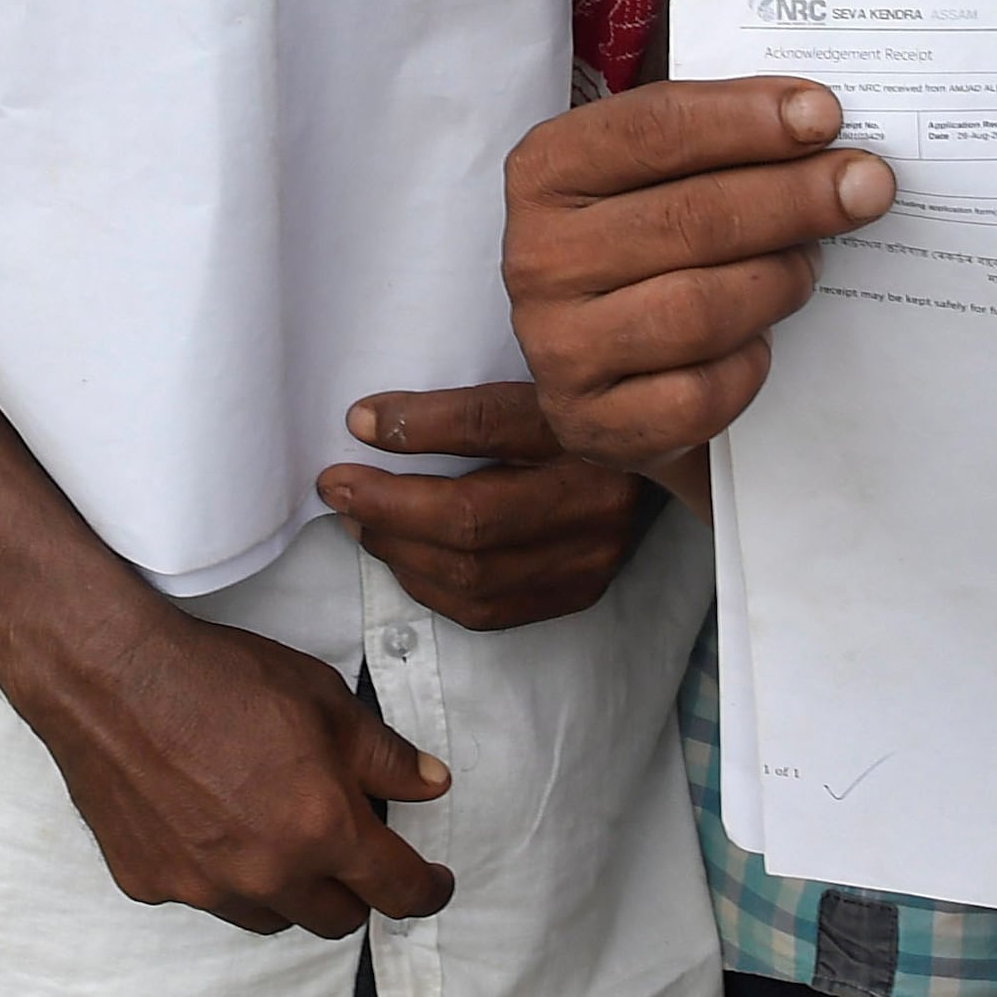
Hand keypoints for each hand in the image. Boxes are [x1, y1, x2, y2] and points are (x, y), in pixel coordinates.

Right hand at [13, 607, 453, 936]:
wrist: (112, 676)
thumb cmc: (217, 679)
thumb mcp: (323, 699)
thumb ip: (384, 754)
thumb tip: (430, 783)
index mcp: (322, 827)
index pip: (396, 891)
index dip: (425, 891)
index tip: (430, 883)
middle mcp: (267, 872)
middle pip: (336, 919)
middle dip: (353, 888)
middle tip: (347, 846)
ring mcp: (205, 887)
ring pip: (271, 917)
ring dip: (288, 887)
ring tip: (274, 830)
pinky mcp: (153, 884)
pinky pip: (206, 897)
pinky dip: (219, 872)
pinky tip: (207, 820)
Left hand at [319, 382, 656, 630]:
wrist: (659, 458)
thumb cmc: (577, 414)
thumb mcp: (534, 386)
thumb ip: (458, 404)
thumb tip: (365, 422)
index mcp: (584, 425)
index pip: (489, 426)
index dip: (417, 428)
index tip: (356, 421)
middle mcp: (597, 498)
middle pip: (473, 519)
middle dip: (389, 508)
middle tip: (337, 487)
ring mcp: (592, 557)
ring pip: (473, 575)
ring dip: (399, 552)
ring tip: (361, 522)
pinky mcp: (579, 592)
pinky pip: (486, 610)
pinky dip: (429, 587)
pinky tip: (402, 558)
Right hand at [507, 77, 891, 476]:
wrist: (618, 372)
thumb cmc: (653, 249)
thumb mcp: (661, 178)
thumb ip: (722, 143)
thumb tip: (821, 122)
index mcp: (546, 171)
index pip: (653, 129)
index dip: (747, 120)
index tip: (825, 115)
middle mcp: (536, 256)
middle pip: (690, 218)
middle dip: (795, 199)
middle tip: (868, 186)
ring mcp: (557, 347)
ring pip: (699, 309)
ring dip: (777, 282)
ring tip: (808, 265)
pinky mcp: (593, 422)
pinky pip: (701, 393)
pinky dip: (748, 365)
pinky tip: (760, 342)